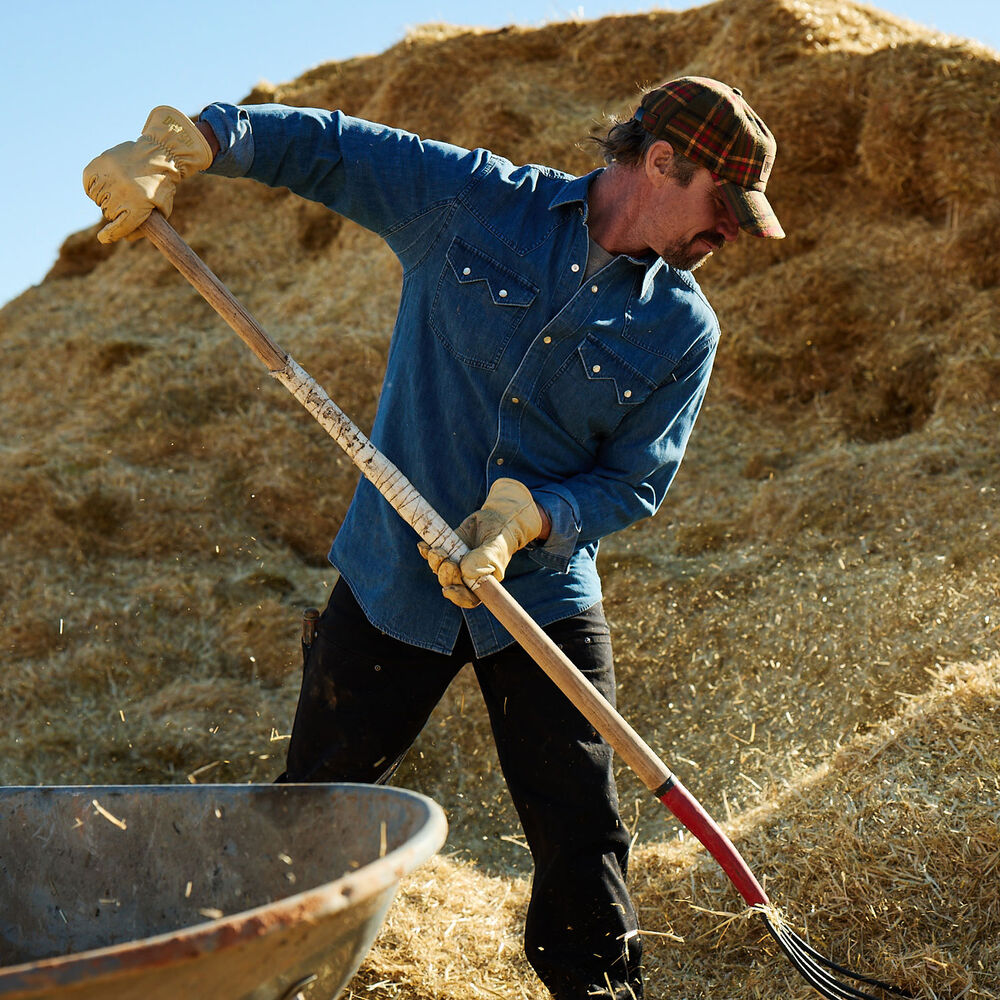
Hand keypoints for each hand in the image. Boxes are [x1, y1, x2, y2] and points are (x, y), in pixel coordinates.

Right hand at [83, 106, 213, 243]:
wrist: (158, 155)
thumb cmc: (161, 186)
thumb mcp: (161, 209)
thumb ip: (145, 226)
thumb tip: (126, 237)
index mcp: (136, 208)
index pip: (118, 228)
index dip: (110, 234)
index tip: (103, 238)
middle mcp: (119, 194)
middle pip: (108, 213)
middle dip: (116, 210)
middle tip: (129, 198)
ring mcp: (107, 179)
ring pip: (97, 199)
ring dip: (105, 197)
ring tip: (120, 187)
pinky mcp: (97, 166)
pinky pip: (88, 184)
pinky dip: (94, 185)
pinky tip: (107, 181)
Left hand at [418, 479, 543, 607]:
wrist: (497, 518)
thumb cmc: (501, 538)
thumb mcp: (495, 549)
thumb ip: (482, 561)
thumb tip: (464, 572)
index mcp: (482, 582)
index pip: (468, 598)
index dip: (457, 597)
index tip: (448, 589)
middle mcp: (467, 575)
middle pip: (450, 583)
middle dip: (445, 574)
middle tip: (448, 561)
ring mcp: (456, 562)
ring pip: (438, 569)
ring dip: (434, 562)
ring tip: (437, 550)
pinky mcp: (448, 549)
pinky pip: (432, 555)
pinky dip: (426, 551)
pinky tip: (423, 545)